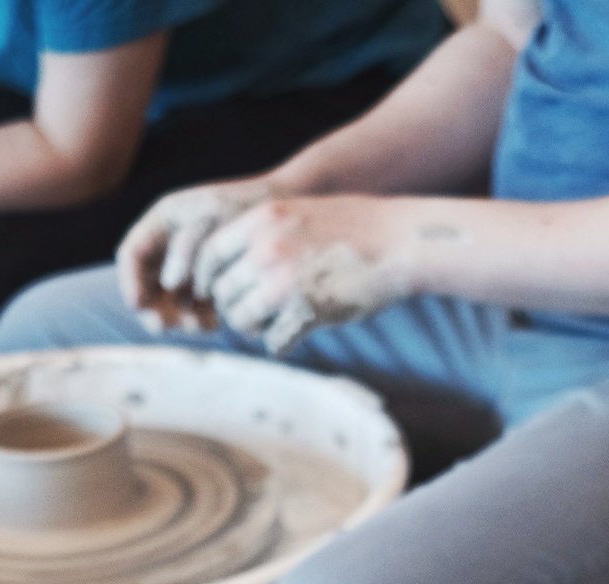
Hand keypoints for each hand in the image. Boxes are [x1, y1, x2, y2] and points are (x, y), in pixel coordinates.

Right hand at [116, 177, 267, 324]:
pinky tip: (214, 323)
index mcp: (164, 222)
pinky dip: (198, 319)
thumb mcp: (215, 218)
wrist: (284, 210)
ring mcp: (187, 267)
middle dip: (154, 309)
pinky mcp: (206, 285)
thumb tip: (170, 284)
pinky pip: (192, 309)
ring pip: (168, 303)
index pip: (131, 255)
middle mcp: (170, 246)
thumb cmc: (249, 207)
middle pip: (146, 285)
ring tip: (201, 325)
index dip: (129, 280)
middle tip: (168, 327)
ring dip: (177, 319)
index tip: (138, 305)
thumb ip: (189, 247)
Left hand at [191, 192, 414, 349]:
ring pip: (243, 321)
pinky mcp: (307, 311)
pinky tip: (299, 332)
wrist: (399, 241)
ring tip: (276, 324)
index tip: (218, 294)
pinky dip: (283, 343)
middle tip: (255, 314)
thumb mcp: (298, 214)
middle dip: (235, 309)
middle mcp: (266, 249)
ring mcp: (285, 281)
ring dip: (256, 328)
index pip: (209, 256)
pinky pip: (274, 342)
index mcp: (261, 221)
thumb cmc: (354, 230)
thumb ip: (264, 235)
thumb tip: (234, 268)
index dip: (209, 280)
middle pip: (223, 294)